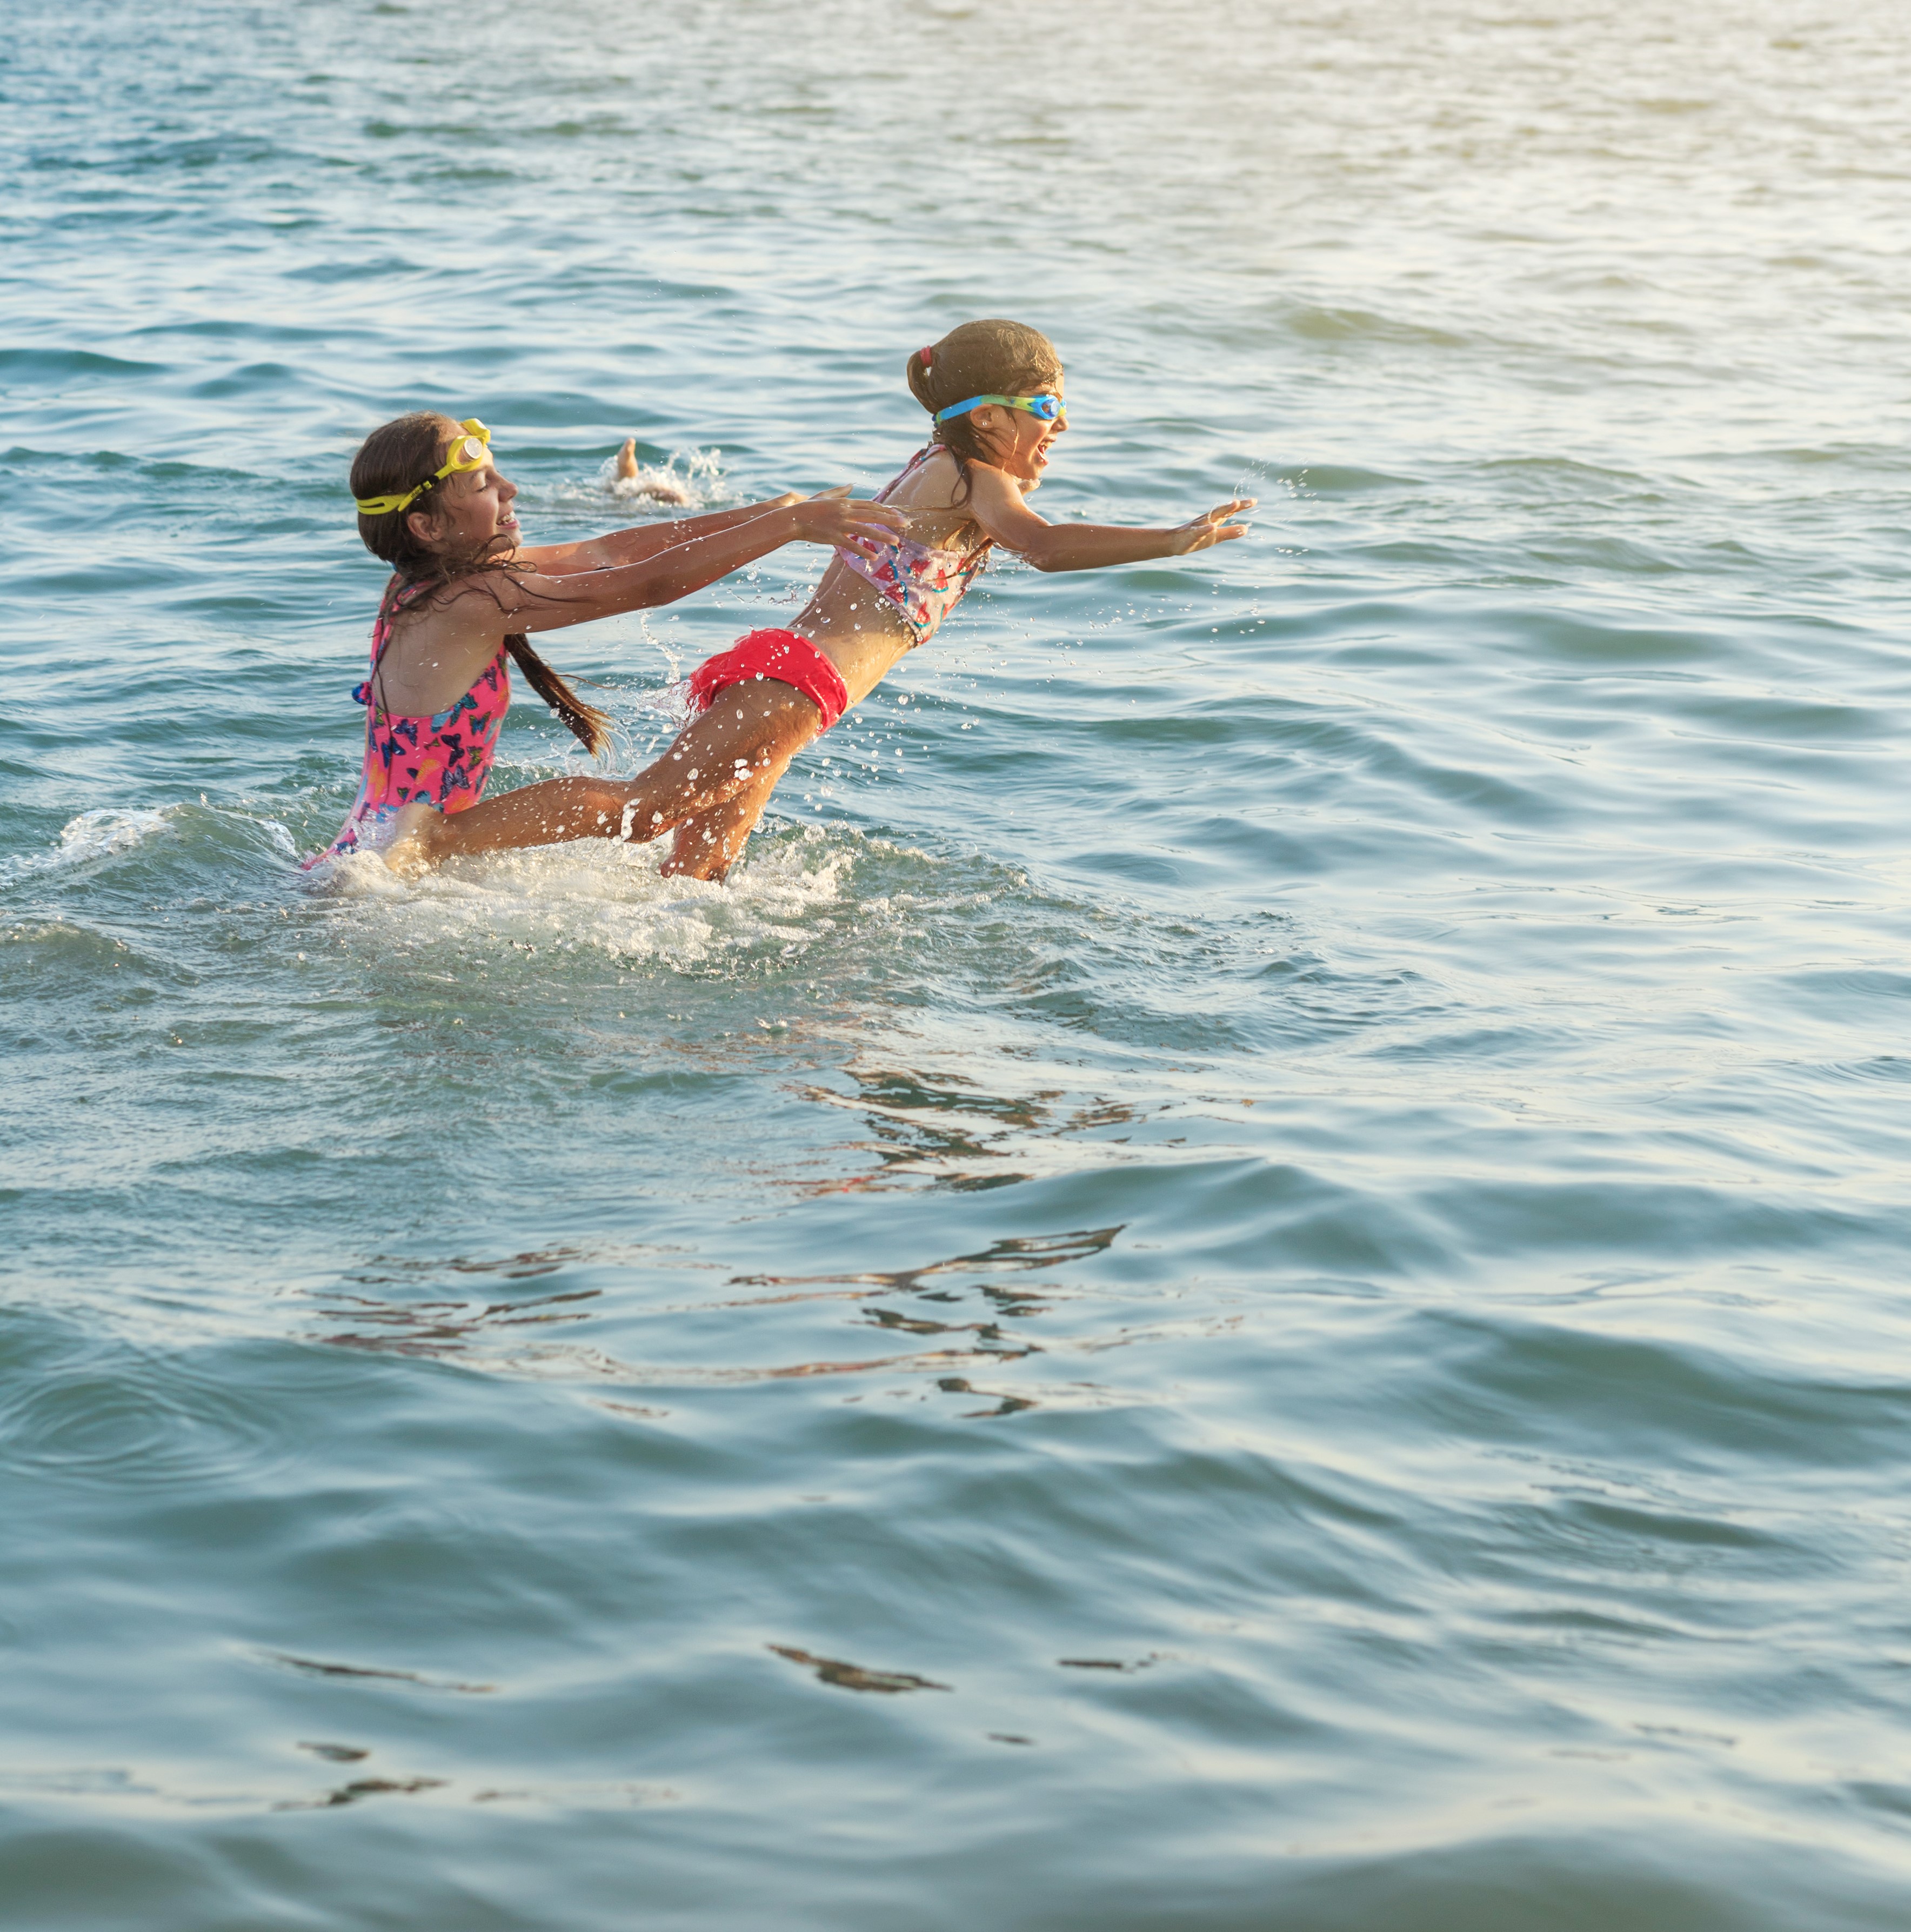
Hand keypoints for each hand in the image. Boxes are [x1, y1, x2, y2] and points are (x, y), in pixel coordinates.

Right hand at [785, 485, 907, 556]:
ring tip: (896, 541)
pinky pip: (851, 545)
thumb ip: (840, 491)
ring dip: (882, 536)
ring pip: (866, 530)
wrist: (793, 518)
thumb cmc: (809, 508)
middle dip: (891, 519)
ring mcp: (840, 524)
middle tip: (906, 524)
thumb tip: (851, 485)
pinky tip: (874, 557)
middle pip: (873, 515)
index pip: (870, 505)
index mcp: (845, 503)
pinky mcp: (833, 536)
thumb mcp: (825, 496)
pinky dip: (863, 551)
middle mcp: (845, 512)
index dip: (885, 509)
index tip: (897, 513)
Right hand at [1167, 498, 1254, 555]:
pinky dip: (1205, 529)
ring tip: (1233, 505)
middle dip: (1232, 505)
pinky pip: (1198, 532)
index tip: (1254, 501)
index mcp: (1215, 519)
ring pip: (1211, 518)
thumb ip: (1230, 532)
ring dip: (1222, 511)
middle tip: (1242, 500)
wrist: (1175, 543)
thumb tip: (1246, 528)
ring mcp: (1199, 526)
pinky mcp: (1191, 535)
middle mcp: (1208, 519)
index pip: (1230, 511)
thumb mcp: (1217, 537)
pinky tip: (1212, 527)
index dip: (1241, 506)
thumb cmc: (1198, 538)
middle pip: (1222, 510)